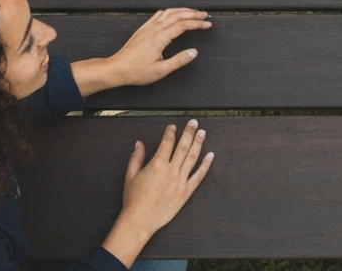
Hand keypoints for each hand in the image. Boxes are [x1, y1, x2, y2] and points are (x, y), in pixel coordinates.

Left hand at [88, 8, 211, 94]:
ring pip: (167, 13)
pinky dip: (169, 12)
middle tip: (205, 15)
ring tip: (193, 12)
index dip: (197, 24)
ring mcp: (147, 28)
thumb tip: (194, 52)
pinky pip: (157, 15)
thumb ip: (179, 61)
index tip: (208, 24)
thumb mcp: (160, 71)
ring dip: (182, 11)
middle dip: (193, 14)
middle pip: (177, 15)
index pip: (182, 25)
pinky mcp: (142, 29)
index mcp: (159, 38)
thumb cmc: (136, 72)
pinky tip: (172, 13)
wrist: (116, 69)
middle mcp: (154, 29)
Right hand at [105, 120, 213, 262]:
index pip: (166, 143)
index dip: (170, 133)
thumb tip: (139, 143)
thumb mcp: (130, 176)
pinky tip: (211, 155)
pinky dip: (206, 165)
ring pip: (192, 158)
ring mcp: (180, 181)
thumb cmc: (133, 199)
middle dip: (189, 133)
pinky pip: (199, 176)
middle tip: (194, 122)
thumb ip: (136, 158)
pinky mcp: (186, 192)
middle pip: (183, 147)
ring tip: (202, 133)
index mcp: (157, 165)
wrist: (140, 220)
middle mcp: (171, 171)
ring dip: (198, 144)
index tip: (173, 127)